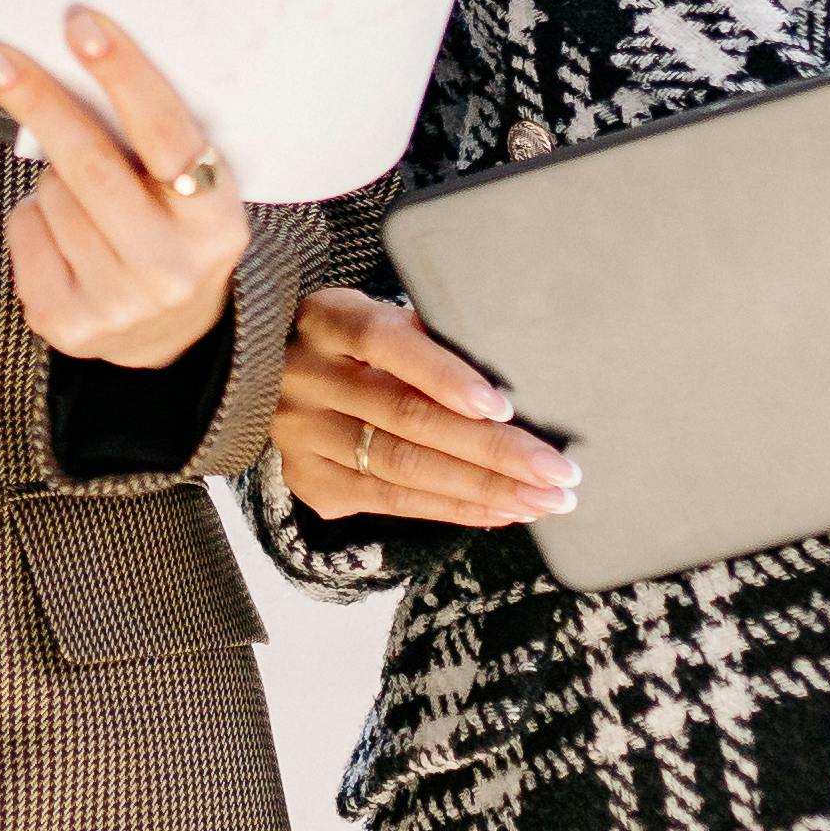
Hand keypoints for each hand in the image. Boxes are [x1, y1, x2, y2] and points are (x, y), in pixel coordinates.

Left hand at [0, 8, 247, 368]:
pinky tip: (63, 234)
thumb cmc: (171, 231)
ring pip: (52, 195)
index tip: (82, 26)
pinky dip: (33, 216)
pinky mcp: (68, 324)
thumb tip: (80, 52)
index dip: (124, 75)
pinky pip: (25, 229)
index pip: (169, 137)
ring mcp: (119, 303)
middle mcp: (172, 268)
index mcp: (216, 223)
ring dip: (52, 176)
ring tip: (85, 199)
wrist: (168, 333)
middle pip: (91, 165)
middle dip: (38, 100)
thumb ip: (154, 140)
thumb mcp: (190, 191)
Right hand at [277, 286, 577, 528]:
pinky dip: (452, 509)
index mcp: (328, 319)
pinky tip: (500, 511)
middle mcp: (306, 377)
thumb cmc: (358, 342)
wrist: (273, 375)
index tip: (504, 407)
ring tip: (543, 501)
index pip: (387, 343)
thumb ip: (428, 338)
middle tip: (556, 473)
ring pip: (401, 469)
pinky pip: (389, 502)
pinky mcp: (308, 478)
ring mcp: (301, 434)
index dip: (445, 376)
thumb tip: (513, 370)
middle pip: (406, 419)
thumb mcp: (382, 319)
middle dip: (492, 451)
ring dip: (482, 490)